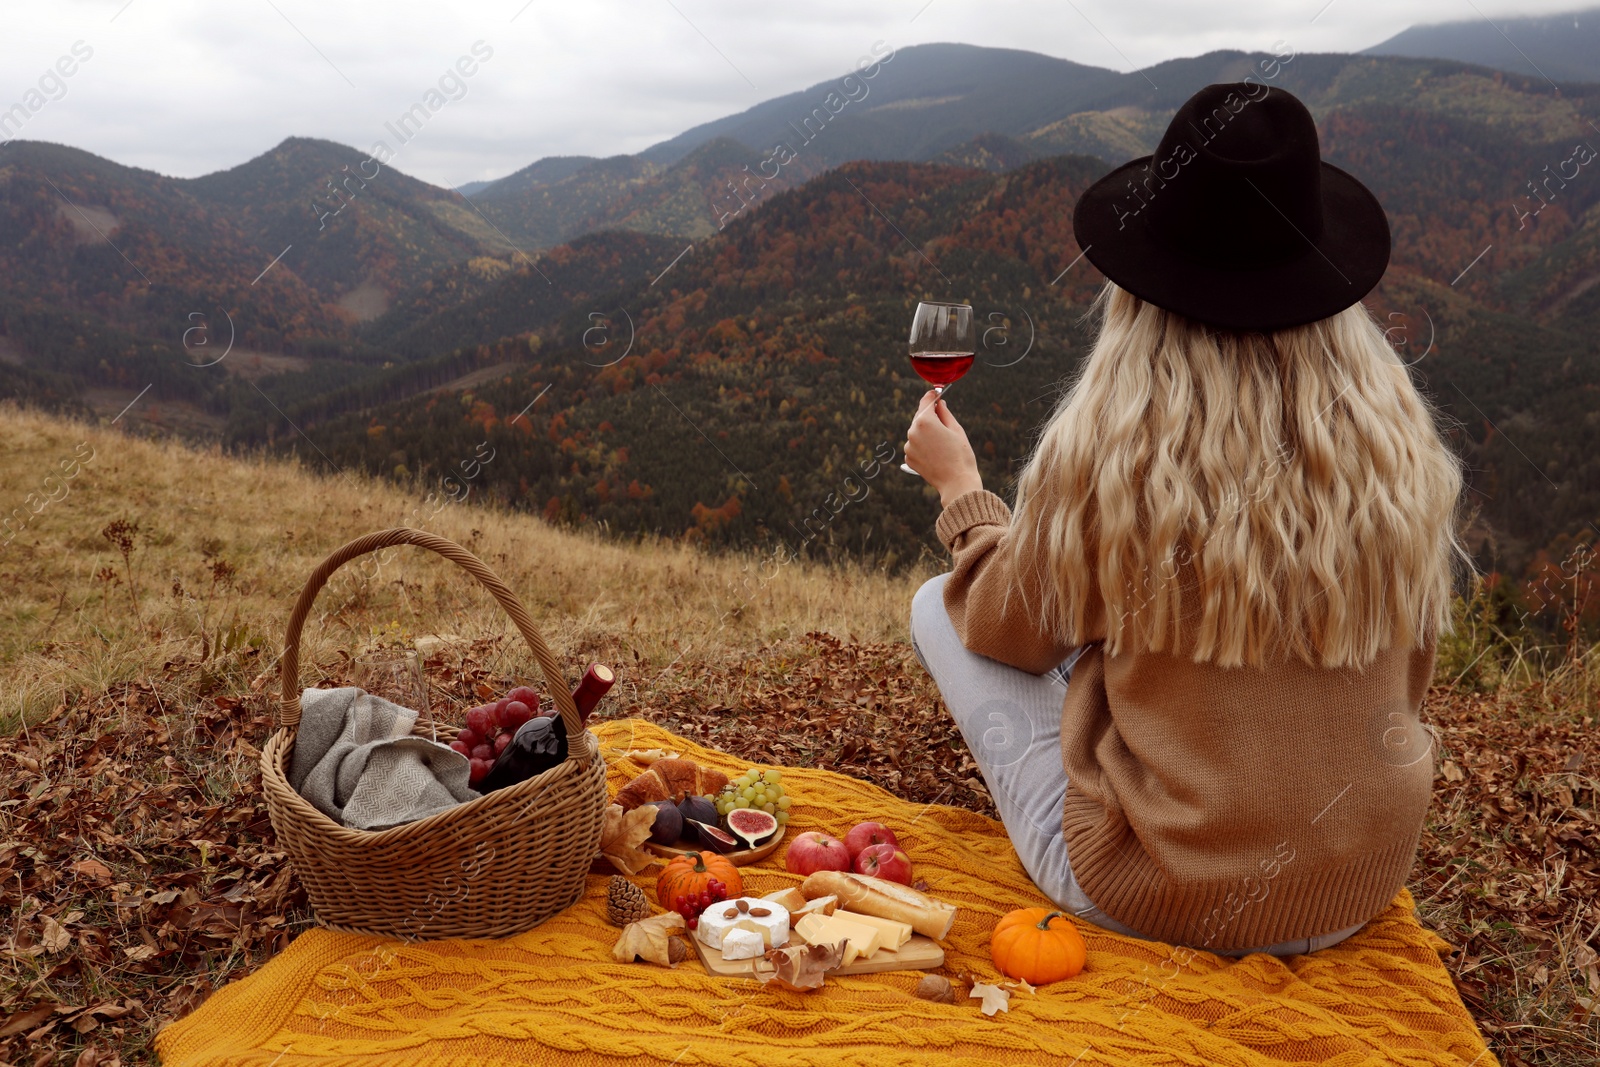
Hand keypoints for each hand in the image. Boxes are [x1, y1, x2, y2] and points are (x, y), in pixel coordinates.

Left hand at [905, 390, 982, 506]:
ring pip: (917, 432)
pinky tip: (936, 452)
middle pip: (920, 416)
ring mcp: (908, 446)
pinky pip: (915, 445)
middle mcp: (912, 432)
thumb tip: (939, 404)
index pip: (926, 401)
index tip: (936, 393)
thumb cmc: (960, 455)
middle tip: (943, 418)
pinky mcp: (908, 458)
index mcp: (925, 421)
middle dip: (930, 415)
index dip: (932, 396)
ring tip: (942, 442)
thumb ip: (944, 413)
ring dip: (926, 432)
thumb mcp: (956, 429)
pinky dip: (922, 445)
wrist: (956, 483)